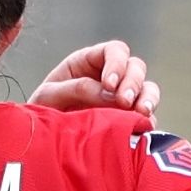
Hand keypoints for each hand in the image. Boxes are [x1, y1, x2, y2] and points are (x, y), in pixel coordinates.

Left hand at [29, 40, 159, 119]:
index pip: (114, 51)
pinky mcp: (128, 119)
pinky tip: (142, 128)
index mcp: (89, 62)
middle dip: (133, 83)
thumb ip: (77, 89)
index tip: (109, 85)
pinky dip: (148, 121)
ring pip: (147, 88)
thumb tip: (109, 94)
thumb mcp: (50, 94)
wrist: (42, 139)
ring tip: (142, 113)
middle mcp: (110, 76)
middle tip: (124, 102)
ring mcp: (122, 97)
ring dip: (148, 98)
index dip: (117, 64)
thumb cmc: (42, 109)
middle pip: (135, 67)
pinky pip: (146, 116)